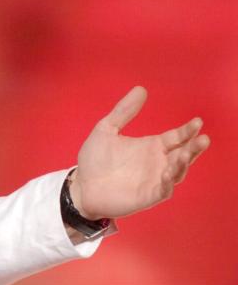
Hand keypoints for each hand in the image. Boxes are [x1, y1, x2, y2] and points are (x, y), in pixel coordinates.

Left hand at [70, 86, 209, 220]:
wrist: (80, 187)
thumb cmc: (94, 160)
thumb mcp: (106, 130)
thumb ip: (123, 111)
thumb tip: (141, 88)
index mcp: (152, 146)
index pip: (177, 137)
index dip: (188, 130)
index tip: (197, 121)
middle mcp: (157, 163)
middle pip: (183, 154)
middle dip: (194, 147)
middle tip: (203, 139)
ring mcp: (154, 180)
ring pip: (177, 172)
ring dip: (183, 164)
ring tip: (185, 154)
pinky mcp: (147, 196)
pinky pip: (163, 191)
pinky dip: (167, 183)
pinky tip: (166, 174)